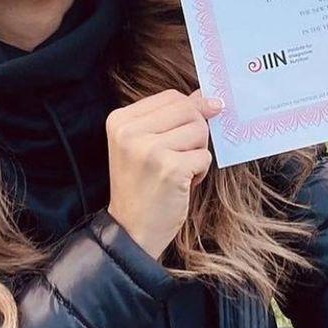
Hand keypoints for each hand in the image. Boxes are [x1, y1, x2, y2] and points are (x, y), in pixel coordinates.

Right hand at [105, 87, 223, 260]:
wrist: (131, 231)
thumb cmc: (142, 186)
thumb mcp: (146, 144)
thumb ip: (171, 117)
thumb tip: (206, 96)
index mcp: (120, 120)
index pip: (172, 97)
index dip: (188, 112)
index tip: (184, 135)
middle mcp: (130, 131)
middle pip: (188, 109)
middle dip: (195, 132)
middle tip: (180, 156)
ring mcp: (149, 149)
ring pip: (200, 130)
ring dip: (197, 152)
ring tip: (178, 171)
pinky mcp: (170, 169)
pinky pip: (205, 155)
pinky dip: (200, 171)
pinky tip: (182, 184)